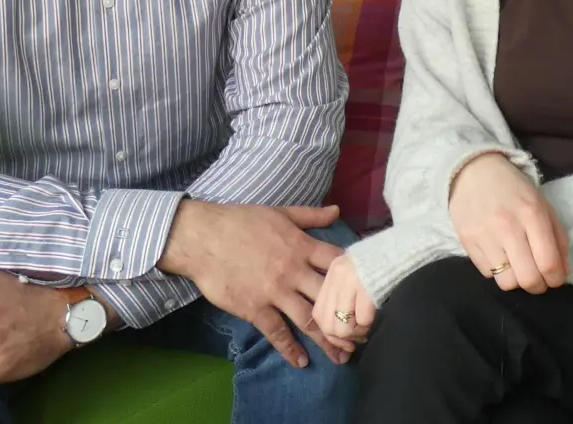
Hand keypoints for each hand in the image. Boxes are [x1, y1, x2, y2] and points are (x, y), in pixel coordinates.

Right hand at [157, 200, 349, 365]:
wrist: (202, 237)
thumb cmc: (241, 222)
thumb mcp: (280, 213)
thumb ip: (311, 216)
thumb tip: (337, 210)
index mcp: (303, 247)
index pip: (340, 265)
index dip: (357, 280)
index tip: (370, 296)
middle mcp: (294, 271)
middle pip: (330, 299)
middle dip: (349, 319)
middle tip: (363, 336)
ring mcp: (275, 291)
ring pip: (309, 320)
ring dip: (328, 340)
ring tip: (342, 356)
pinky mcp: (255, 308)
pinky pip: (277, 333)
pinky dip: (290, 349)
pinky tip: (302, 362)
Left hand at [311, 254, 375, 355]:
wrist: (407, 245)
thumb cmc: (385, 261)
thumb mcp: (357, 273)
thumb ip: (345, 295)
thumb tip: (340, 332)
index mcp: (334, 273)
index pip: (318, 312)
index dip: (329, 333)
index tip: (343, 341)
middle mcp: (338, 276)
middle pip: (327, 323)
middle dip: (340, 339)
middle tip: (355, 341)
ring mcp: (351, 282)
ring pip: (341, 326)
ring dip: (355, 334)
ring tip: (366, 330)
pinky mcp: (367, 287)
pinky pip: (362, 320)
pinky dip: (368, 326)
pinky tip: (375, 321)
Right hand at [448, 152, 569, 292]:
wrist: (474, 170)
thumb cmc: (514, 189)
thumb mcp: (543, 206)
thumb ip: (558, 238)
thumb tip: (563, 271)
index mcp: (532, 215)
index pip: (548, 263)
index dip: (556, 279)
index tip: (555, 278)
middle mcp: (508, 227)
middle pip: (528, 279)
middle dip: (538, 286)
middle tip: (538, 278)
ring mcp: (485, 235)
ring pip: (506, 282)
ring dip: (516, 280)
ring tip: (517, 267)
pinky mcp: (466, 242)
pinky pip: (487, 274)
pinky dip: (497, 271)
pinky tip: (499, 256)